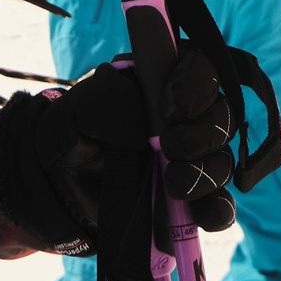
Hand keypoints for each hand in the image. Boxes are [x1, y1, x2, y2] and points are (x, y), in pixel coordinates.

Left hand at [0, 51, 238, 280]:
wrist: (57, 185)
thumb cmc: (72, 132)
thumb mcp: (81, 107)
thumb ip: (112, 99)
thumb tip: (147, 123)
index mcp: (165, 80)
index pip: (203, 67)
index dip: (198, 83)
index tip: (172, 106)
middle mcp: (187, 117)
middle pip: (223, 116)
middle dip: (203, 133)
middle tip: (170, 147)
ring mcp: (193, 159)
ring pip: (222, 161)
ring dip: (206, 173)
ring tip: (174, 184)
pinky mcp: (191, 200)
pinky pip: (220, 205)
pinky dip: (217, 210)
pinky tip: (203, 214)